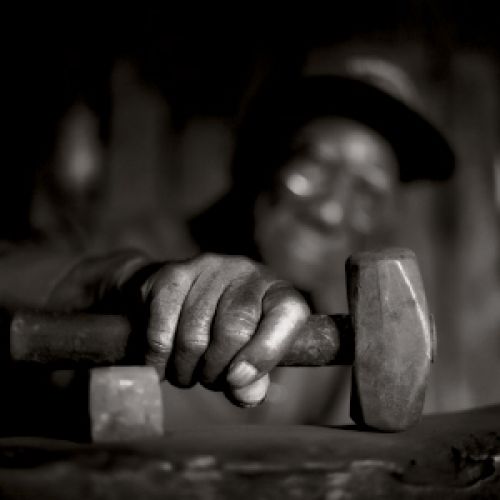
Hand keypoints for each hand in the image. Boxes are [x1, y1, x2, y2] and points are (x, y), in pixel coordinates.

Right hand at [138, 253, 309, 406]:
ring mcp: (209, 268)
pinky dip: (159, 362)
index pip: (288, 313)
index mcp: (277, 292)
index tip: (238, 381)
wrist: (175, 297)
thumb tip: (244, 392)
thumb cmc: (222, 333)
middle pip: (235, 329)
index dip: (266, 352)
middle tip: (209, 379)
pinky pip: (161, 333)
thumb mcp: (248, 356)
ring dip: (186, 370)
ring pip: (194, 336)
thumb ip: (253, 381)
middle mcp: (247, 272)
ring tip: (187, 372)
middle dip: (216, 370)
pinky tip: (161, 365)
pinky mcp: (173, 275)